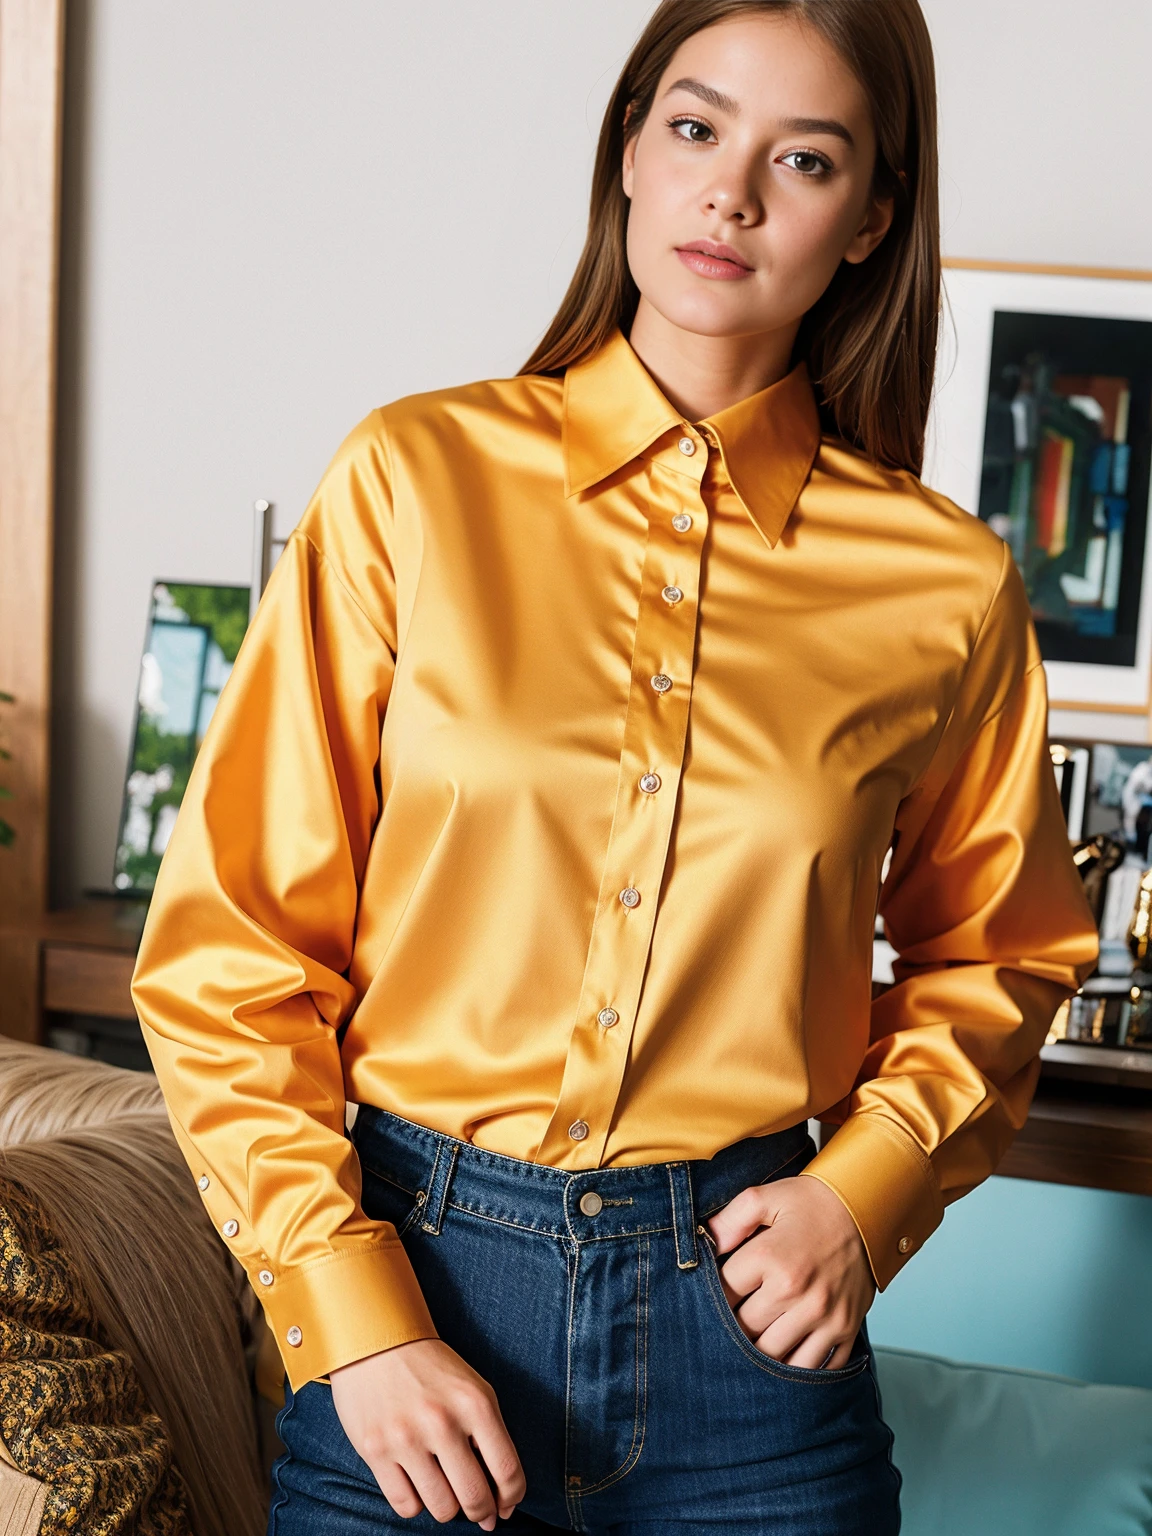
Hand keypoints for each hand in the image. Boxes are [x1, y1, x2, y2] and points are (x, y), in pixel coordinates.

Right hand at [330, 1338, 525, 1527]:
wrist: (377, 1342)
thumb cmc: (431, 1370)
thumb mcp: (472, 1389)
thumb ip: (490, 1436)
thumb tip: (501, 1497)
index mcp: (475, 1404)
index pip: (507, 1470)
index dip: (511, 1498)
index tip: (506, 1506)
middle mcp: (442, 1422)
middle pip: (475, 1498)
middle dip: (482, 1512)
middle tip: (479, 1511)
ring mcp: (406, 1438)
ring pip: (441, 1509)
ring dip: (448, 1507)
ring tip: (444, 1489)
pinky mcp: (375, 1451)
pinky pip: (406, 1506)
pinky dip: (416, 1503)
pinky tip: (417, 1484)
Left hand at [703, 1173, 875, 1370]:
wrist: (868, 1209)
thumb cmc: (813, 1203)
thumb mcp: (766, 1196)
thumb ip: (730, 1220)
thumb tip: (705, 1244)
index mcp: (773, 1259)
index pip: (724, 1293)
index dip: (714, 1292)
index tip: (718, 1289)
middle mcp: (799, 1293)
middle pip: (746, 1330)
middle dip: (734, 1323)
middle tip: (733, 1313)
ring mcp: (825, 1316)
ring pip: (775, 1357)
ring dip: (760, 1350)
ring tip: (756, 1334)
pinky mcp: (845, 1330)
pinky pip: (814, 1368)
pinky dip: (796, 1367)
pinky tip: (786, 1352)